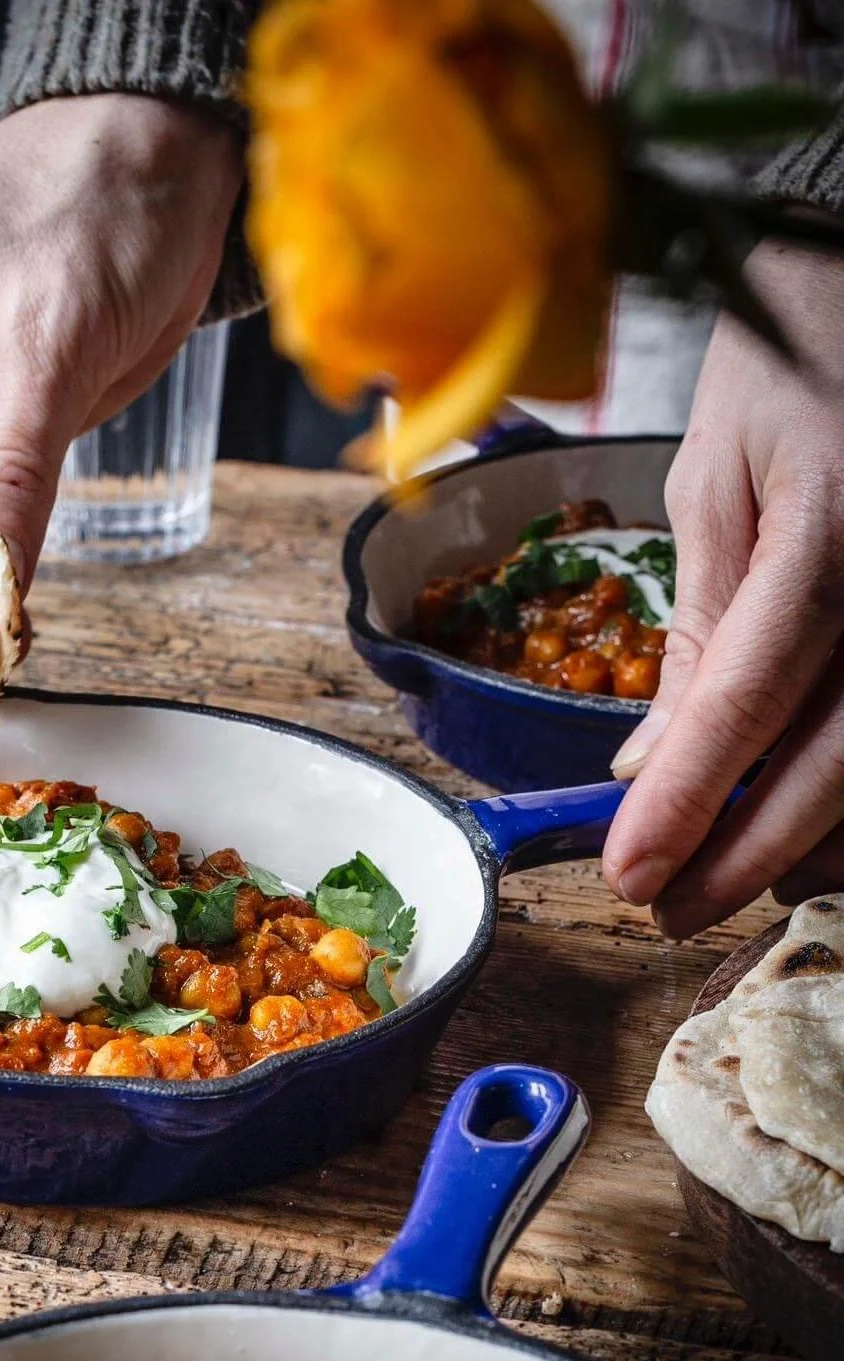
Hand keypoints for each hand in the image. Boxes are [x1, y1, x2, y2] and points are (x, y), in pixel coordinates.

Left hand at [603, 240, 843, 936]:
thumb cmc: (793, 361)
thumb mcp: (717, 481)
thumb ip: (698, 627)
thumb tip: (647, 759)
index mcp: (828, 533)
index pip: (746, 701)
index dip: (687, 804)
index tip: (628, 874)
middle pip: (832, 760)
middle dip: (742, 854)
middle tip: (665, 909)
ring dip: (810, 845)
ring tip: (726, 883)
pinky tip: (809, 834)